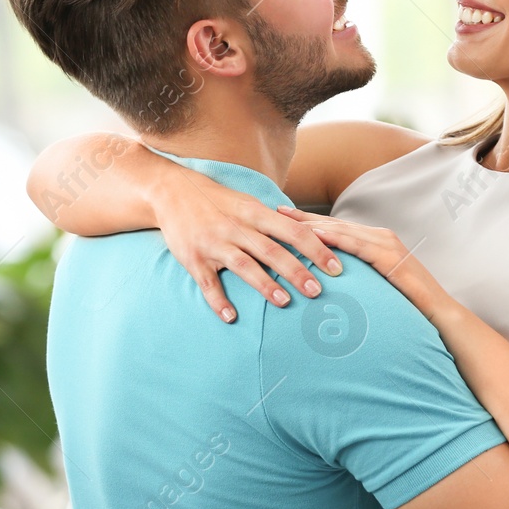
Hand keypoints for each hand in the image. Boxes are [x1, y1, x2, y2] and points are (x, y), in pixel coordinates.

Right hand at [149, 165, 345, 322]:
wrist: (171, 191)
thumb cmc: (219, 200)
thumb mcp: (249, 203)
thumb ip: (276, 221)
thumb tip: (312, 236)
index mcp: (254, 212)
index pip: (293, 230)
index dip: (317, 249)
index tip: (336, 267)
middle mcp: (236, 227)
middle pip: (272, 251)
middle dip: (297, 271)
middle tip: (318, 291)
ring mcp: (214, 243)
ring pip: (244, 266)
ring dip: (264, 285)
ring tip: (284, 302)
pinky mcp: (193, 258)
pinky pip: (207, 283)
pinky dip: (219, 301)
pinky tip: (231, 318)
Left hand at [276, 207, 448, 318]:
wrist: (439, 314)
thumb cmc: (408, 304)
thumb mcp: (377, 286)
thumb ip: (360, 277)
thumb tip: (333, 283)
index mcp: (377, 241)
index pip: (337, 227)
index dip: (310, 221)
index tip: (284, 216)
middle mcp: (382, 236)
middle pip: (336, 223)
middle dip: (305, 217)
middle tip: (277, 210)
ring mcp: (387, 244)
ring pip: (343, 230)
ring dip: (313, 224)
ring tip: (287, 220)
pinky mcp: (391, 257)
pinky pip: (357, 246)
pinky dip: (334, 239)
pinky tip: (314, 236)